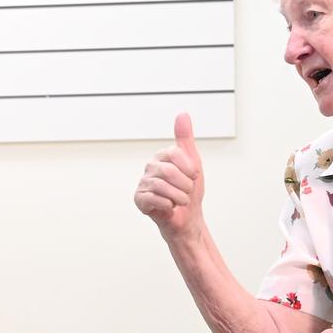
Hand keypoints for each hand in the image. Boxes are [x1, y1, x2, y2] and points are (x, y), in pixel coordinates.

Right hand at [134, 113, 204, 238]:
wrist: (188, 218)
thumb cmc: (190, 191)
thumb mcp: (193, 162)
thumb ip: (185, 138)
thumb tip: (182, 114)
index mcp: (162, 156)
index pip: (174, 154)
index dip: (188, 168)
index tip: (194, 176)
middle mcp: (150, 167)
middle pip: (168, 171)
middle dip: (185, 185)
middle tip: (187, 192)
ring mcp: (143, 183)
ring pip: (162, 186)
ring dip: (178, 197)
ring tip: (180, 201)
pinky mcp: (139, 199)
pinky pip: (154, 199)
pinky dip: (167, 205)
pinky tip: (169, 207)